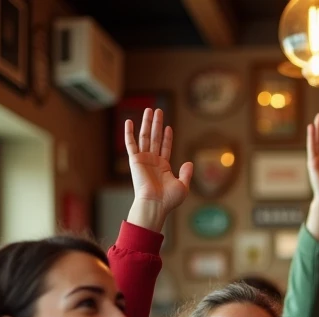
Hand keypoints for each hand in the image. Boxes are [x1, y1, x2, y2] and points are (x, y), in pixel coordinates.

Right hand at [124, 108, 192, 232]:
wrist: (155, 204)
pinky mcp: (134, 160)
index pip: (165, 147)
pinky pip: (130, 144)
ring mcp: (143, 159)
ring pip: (145, 137)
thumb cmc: (169, 199)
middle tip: (158, 110)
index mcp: (163, 167)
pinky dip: (129, 132)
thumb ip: (186, 173)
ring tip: (149, 110)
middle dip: (157, 124)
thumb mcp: (183, 186)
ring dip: (147, 123)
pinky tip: (129, 121)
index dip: (167, 137)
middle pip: (155, 138)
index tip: (168, 127)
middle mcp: (152, 161)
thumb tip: (190, 162)